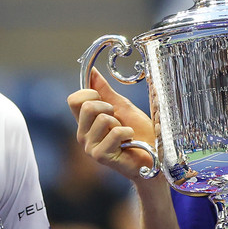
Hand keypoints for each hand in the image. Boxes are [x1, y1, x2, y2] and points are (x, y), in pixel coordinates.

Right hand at [67, 68, 154, 182]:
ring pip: (102, 119)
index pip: (73, 100)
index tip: (104, 100)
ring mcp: (90, 146)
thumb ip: (104, 91)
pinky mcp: (100, 156)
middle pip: (86, 106)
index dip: (90, 94)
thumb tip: (92, 72)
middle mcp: (83, 134)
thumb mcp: (121, 106)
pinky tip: (129, 142)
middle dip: (108, 107)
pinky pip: (115, 133)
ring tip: (125, 133)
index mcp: (85, 122)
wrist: (154, 155)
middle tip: (117, 119)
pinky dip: (128, 133)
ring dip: (120, 123)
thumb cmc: (139, 133)